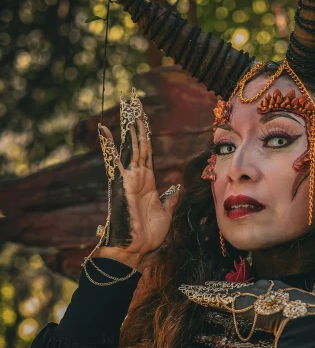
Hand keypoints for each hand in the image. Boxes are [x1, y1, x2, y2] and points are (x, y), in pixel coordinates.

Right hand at [97, 89, 180, 261]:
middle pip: (137, 141)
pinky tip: (104, 130)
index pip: (147, 149)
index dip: (145, 131)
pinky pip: (114, 161)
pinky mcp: (121, 185)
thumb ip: (170, 198)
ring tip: (126, 103)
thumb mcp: (166, 212)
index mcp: (147, 180)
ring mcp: (128, 178)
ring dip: (128, 124)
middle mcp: (136, 175)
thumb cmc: (148, 235)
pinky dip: (109, 146)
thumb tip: (176, 186)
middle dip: (135, 120)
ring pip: (129, 146)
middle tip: (132, 97)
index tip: (142, 113)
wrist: (136, 250)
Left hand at [179, 275, 314, 347]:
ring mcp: (248, 296)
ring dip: (205, 292)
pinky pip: (216, 299)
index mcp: (274, 286)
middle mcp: (259, 288)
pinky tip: (191, 293)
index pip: (252, 287)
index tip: (230, 290)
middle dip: (217, 289)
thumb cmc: (311, 309)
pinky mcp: (240, 304)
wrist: (306, 318)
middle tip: (202, 287)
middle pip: (234, 289)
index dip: (238, 290)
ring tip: (188, 290)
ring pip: (221, 293)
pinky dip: (203, 296)